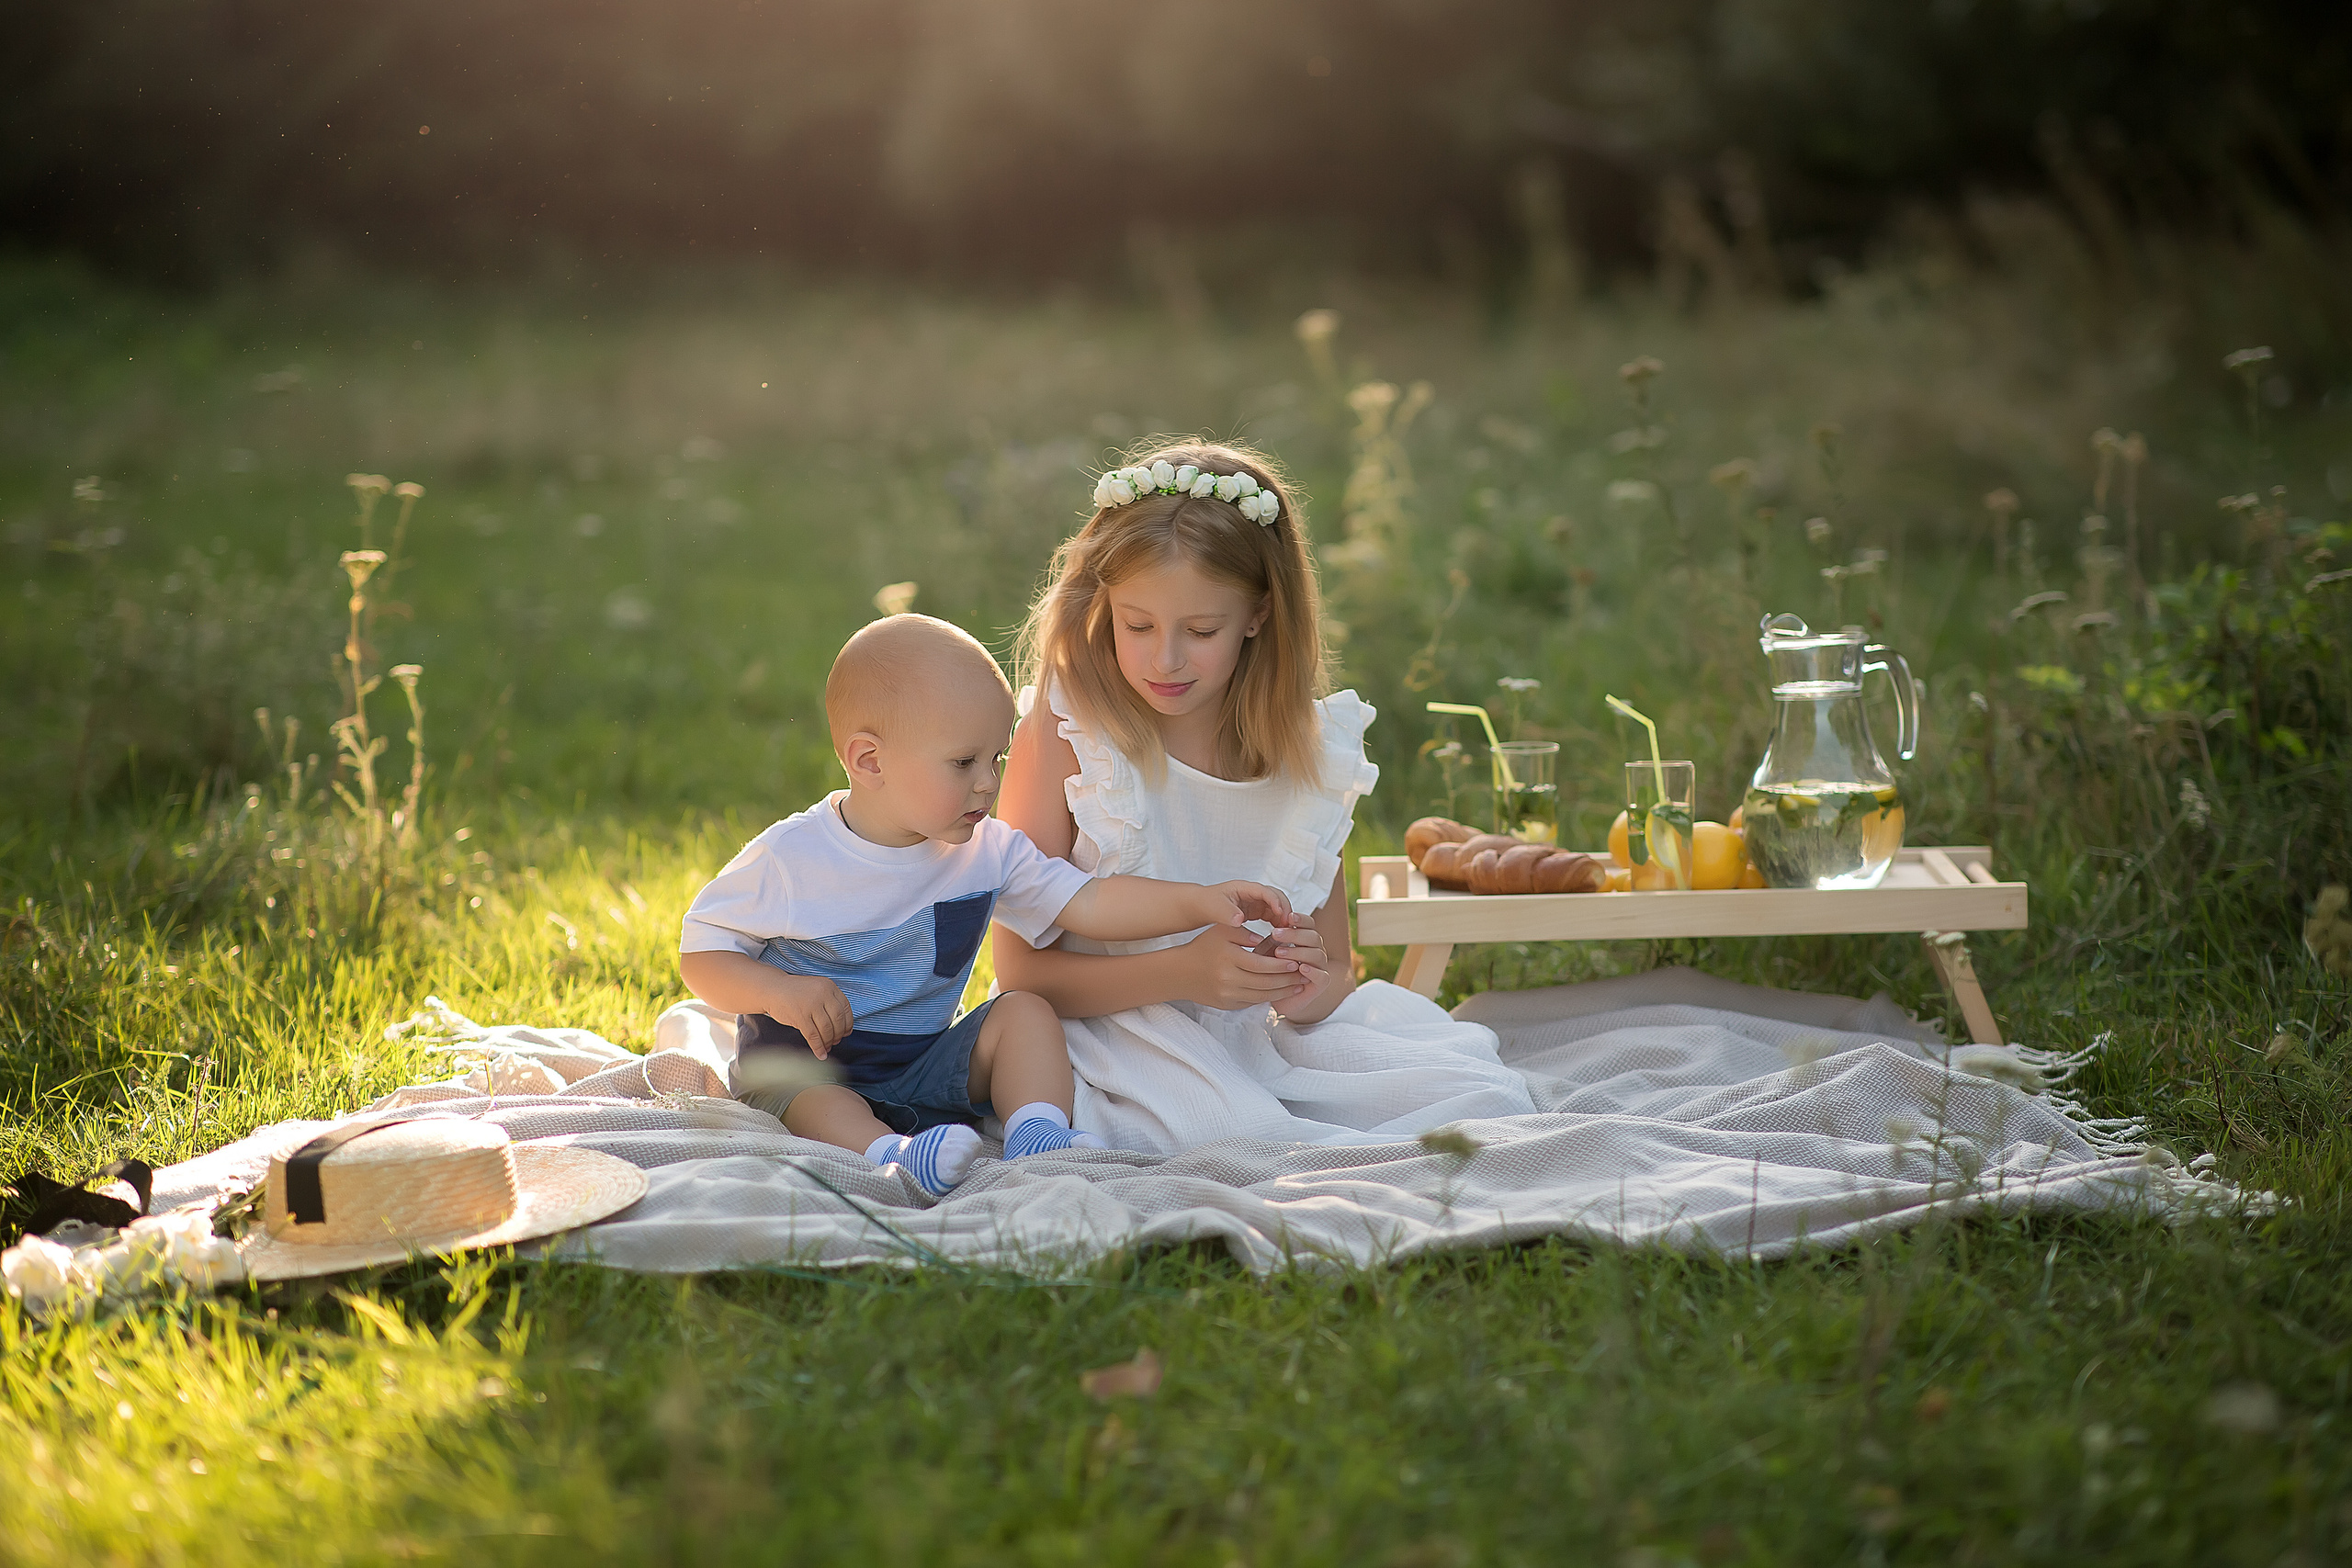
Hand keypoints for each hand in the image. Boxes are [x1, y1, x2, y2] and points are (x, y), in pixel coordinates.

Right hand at [765, 972, 852, 1057]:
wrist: (773, 989)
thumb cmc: (796, 992)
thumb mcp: (817, 989)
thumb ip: (829, 1003)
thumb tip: (843, 1028)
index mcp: (829, 986)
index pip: (845, 1009)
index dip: (848, 1024)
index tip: (846, 1033)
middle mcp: (822, 993)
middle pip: (837, 1020)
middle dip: (838, 1035)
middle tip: (835, 1042)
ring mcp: (811, 1004)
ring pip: (826, 1029)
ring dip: (828, 1042)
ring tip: (827, 1048)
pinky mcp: (800, 1015)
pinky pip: (813, 1035)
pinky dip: (818, 1047)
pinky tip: (820, 1054)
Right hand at [1177, 923, 1320, 1011]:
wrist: (1180, 973)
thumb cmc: (1204, 947)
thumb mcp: (1221, 931)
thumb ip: (1245, 932)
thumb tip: (1267, 940)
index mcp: (1228, 958)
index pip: (1262, 964)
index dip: (1281, 964)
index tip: (1296, 960)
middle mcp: (1228, 979)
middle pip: (1265, 982)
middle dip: (1287, 979)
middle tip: (1304, 974)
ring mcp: (1227, 995)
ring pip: (1262, 996)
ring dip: (1283, 991)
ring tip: (1298, 985)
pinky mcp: (1227, 1005)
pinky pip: (1253, 1003)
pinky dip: (1269, 998)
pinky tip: (1280, 992)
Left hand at [1202, 879, 1295, 929]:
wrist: (1199, 907)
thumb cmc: (1206, 903)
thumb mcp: (1215, 908)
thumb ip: (1227, 913)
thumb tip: (1239, 920)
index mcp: (1244, 888)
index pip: (1265, 891)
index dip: (1275, 902)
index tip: (1281, 915)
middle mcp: (1253, 893)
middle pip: (1276, 896)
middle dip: (1285, 909)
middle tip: (1289, 926)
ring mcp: (1256, 901)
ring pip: (1277, 907)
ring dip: (1284, 917)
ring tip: (1288, 932)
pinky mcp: (1256, 911)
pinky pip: (1272, 915)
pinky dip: (1278, 923)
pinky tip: (1280, 936)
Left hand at [1255, 920, 1330, 1010]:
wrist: (1278, 1000)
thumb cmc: (1271, 973)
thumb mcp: (1267, 954)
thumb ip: (1269, 941)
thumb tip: (1262, 925)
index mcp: (1306, 940)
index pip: (1309, 924)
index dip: (1300, 919)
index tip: (1287, 916)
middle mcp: (1316, 950)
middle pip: (1313, 936)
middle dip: (1294, 934)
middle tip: (1275, 933)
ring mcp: (1320, 966)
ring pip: (1317, 954)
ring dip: (1298, 951)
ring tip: (1279, 953)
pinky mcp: (1321, 983)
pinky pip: (1322, 975)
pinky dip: (1312, 971)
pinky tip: (1300, 967)